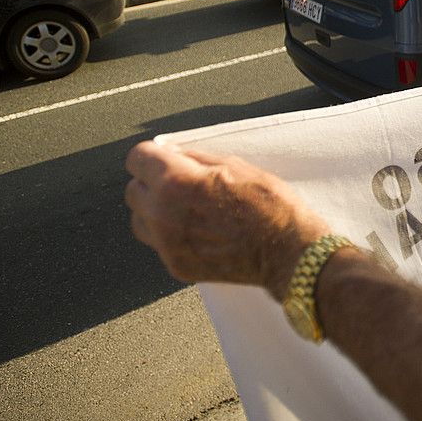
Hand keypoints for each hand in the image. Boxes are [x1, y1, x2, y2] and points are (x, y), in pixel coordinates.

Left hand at [124, 142, 330, 299]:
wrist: (288, 252)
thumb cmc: (269, 206)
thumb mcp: (235, 165)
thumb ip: (195, 158)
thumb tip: (173, 154)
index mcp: (176, 182)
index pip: (137, 158)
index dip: (151, 155)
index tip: (162, 158)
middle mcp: (164, 214)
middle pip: (133, 190)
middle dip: (151, 182)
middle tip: (177, 182)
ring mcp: (168, 244)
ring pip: (139, 220)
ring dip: (154, 210)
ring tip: (183, 209)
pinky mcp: (176, 266)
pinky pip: (158, 244)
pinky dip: (170, 236)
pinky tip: (197, 230)